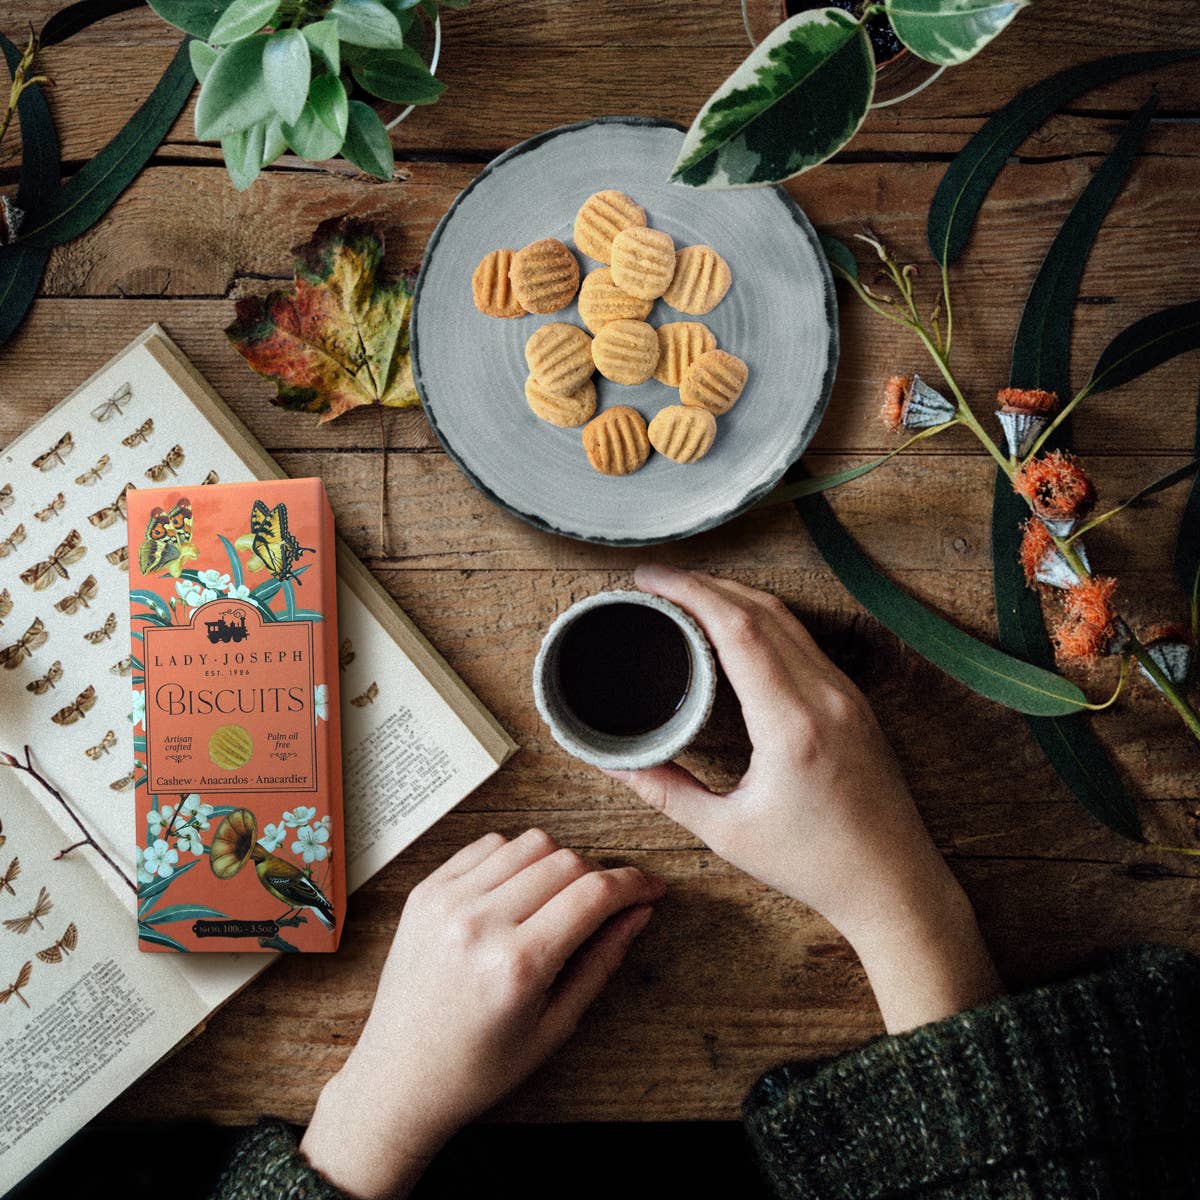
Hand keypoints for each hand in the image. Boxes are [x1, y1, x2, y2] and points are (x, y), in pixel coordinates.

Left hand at [300, 828, 662, 1198]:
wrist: (398, 1079)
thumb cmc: (478, 1067)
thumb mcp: (555, 1027)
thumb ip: (601, 961)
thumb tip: (639, 912)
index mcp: (517, 965)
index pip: (595, 893)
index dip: (634, 883)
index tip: (651, 887)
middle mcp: (480, 923)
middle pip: (567, 861)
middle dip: (599, 876)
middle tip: (606, 904)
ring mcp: (447, 902)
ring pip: (529, 843)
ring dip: (558, 862)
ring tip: (558, 900)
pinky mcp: (425, 892)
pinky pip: (487, 846)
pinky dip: (515, 858)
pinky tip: (519, 891)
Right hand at [608, 564, 999, 1034]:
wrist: (894, 883)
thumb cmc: (814, 864)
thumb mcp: (728, 831)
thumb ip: (666, 791)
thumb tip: (615, 762)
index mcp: (792, 725)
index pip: (738, 628)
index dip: (691, 592)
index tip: (651, 578)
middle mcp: (826, 697)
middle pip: (761, 609)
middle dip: (705, 585)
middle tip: (657, 581)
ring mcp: (846, 695)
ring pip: (787, 618)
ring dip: (735, 597)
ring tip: (687, 595)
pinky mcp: (855, 701)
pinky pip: (803, 640)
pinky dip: (762, 620)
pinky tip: (734, 628)